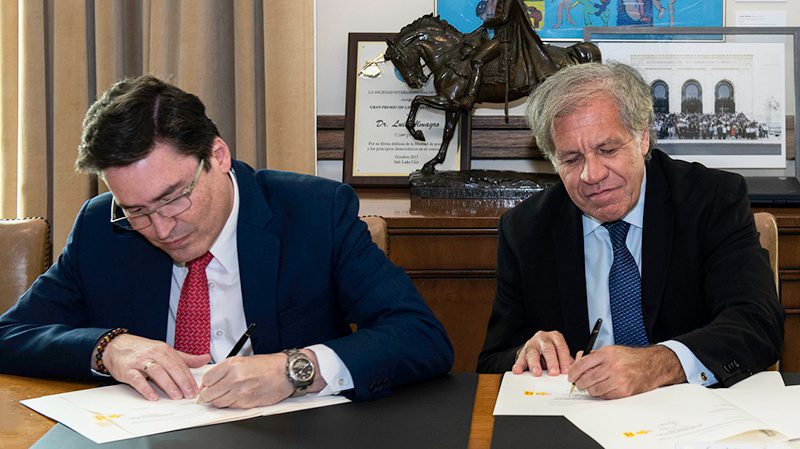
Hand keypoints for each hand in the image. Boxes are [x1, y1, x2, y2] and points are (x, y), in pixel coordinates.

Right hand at [100, 334, 209, 400]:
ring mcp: (140, 361)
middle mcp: (153, 354)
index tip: (197, 388)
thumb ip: (184, 358)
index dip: (189, 377)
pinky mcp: (127, 370)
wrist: (116, 346)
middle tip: (190, 394)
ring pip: (157, 372)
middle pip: (171, 367)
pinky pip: (137, 379)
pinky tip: (153, 396)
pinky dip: (146, 388)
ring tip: (176, 396)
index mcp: (164, 350)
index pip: (180, 364)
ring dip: (168, 385)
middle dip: (182, 382)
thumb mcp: (165, 351)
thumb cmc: (143, 351)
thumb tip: (205, 359)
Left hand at [197, 349, 326, 408]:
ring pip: (218, 402)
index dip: (206, 384)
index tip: (207, 386)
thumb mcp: (243, 360)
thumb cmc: (268, 365)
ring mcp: (241, 391)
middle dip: (207, 395)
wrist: (286, 373)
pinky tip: (236, 397)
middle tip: (209, 394)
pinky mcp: (247, 402)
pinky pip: (231, 407)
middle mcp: (235, 378)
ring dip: (218, 401)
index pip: (207, 379)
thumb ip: (226, 369)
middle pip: (209, 393)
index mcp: (233, 364)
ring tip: (224, 396)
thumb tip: (211, 380)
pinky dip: (231, 404)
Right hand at [512, 330, 572, 375]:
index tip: (565, 370)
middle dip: (551, 361)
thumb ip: (568, 362)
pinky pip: (520, 358)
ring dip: (534, 363)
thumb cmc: (553, 353)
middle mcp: (543, 338)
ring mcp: (532, 343)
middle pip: (547, 348)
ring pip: (532, 352)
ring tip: (537, 373)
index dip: (564, 359)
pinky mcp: (522, 351)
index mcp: (556, 337)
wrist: (538, 348)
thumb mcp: (562, 354)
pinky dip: (519, 365)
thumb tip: (575, 372)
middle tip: (553, 372)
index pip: (561, 347)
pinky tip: (518, 370)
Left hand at [567, 345, 685, 398]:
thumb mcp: (611, 350)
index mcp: (606, 354)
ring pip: (594, 390)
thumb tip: (577, 361)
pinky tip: (605, 388)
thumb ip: (594, 356)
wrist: (652, 365)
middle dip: (579, 383)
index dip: (573, 372)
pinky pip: (605, 396)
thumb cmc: (631, 358)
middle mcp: (612, 366)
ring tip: (594, 385)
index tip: (571, 376)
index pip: (582, 364)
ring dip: (591, 390)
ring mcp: (618, 379)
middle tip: (579, 384)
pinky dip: (602, 394)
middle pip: (586, 379)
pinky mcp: (624, 391)